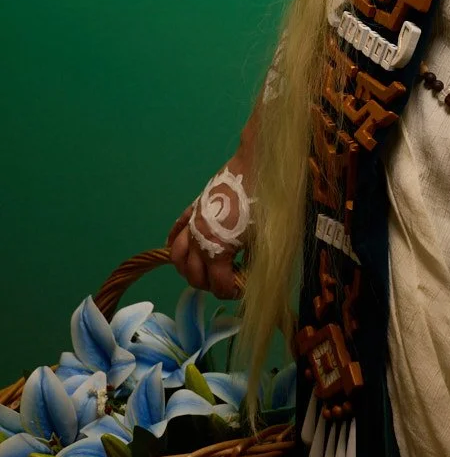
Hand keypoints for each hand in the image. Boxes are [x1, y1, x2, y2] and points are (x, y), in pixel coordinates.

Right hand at [166, 156, 254, 299]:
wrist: (258, 163)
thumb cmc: (267, 201)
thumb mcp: (268, 238)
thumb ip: (256, 262)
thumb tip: (251, 276)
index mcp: (218, 250)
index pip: (218, 285)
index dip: (231, 293)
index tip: (243, 289)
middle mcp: (199, 239)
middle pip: (194, 275)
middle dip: (210, 285)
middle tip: (227, 281)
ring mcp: (194, 222)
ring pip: (178, 256)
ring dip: (189, 269)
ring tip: (204, 272)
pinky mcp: (194, 206)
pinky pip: (176, 228)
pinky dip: (174, 242)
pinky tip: (178, 248)